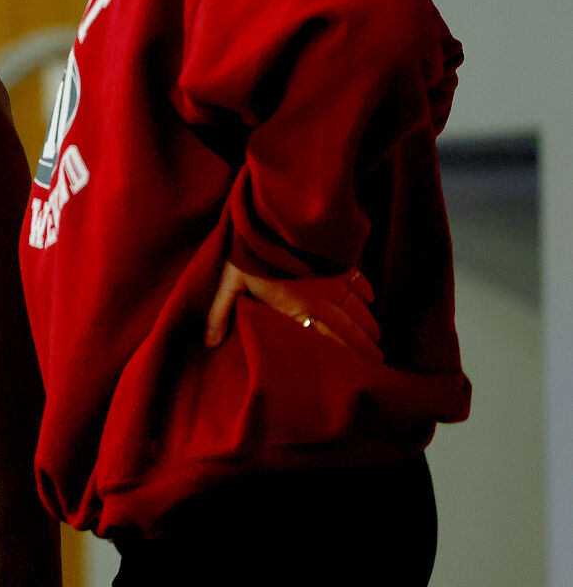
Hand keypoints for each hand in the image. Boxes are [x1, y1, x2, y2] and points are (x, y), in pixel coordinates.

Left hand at [204, 261, 381, 361]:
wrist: (276, 215)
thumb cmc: (250, 251)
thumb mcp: (229, 281)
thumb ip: (220, 313)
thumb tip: (208, 343)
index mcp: (295, 306)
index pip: (324, 338)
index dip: (341, 354)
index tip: (354, 370)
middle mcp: (321, 297)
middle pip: (348, 326)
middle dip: (363, 345)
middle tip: (378, 360)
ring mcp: (332, 277)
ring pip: (357, 306)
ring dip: (368, 323)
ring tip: (378, 338)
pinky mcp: (337, 259)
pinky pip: (357, 278)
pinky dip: (365, 290)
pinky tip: (371, 298)